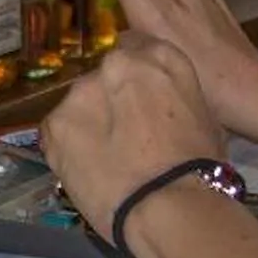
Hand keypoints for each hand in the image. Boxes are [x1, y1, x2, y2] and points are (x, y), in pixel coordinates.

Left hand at [41, 32, 231, 243]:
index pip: (136, 50)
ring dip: (88, 123)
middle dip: (111, 101)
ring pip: (80, 104)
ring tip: (103, 159)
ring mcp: (80, 93)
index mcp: (158, 57)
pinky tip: (86, 170)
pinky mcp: (54, 124)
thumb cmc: (199, 167)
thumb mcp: (203, 118)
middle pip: (105, 78)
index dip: (136, 82)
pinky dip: (69, 146)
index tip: (139, 103)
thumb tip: (162, 108)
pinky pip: (59, 131)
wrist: (168, 207)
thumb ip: (173, 98)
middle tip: (123, 137)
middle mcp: (115, 64)